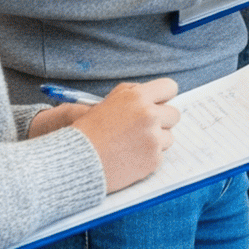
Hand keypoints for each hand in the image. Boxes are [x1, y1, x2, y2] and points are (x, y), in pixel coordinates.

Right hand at [66, 79, 180, 191]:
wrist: (74, 161)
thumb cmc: (88, 131)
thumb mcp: (107, 102)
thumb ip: (132, 94)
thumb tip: (154, 94)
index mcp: (138, 97)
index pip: (170, 87)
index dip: (164, 96)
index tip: (159, 103)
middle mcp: (149, 115)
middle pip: (174, 114)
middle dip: (161, 120)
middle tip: (142, 128)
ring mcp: (153, 138)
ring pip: (169, 137)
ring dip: (155, 141)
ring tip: (130, 145)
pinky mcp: (153, 159)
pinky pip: (160, 155)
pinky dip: (147, 158)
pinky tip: (128, 158)